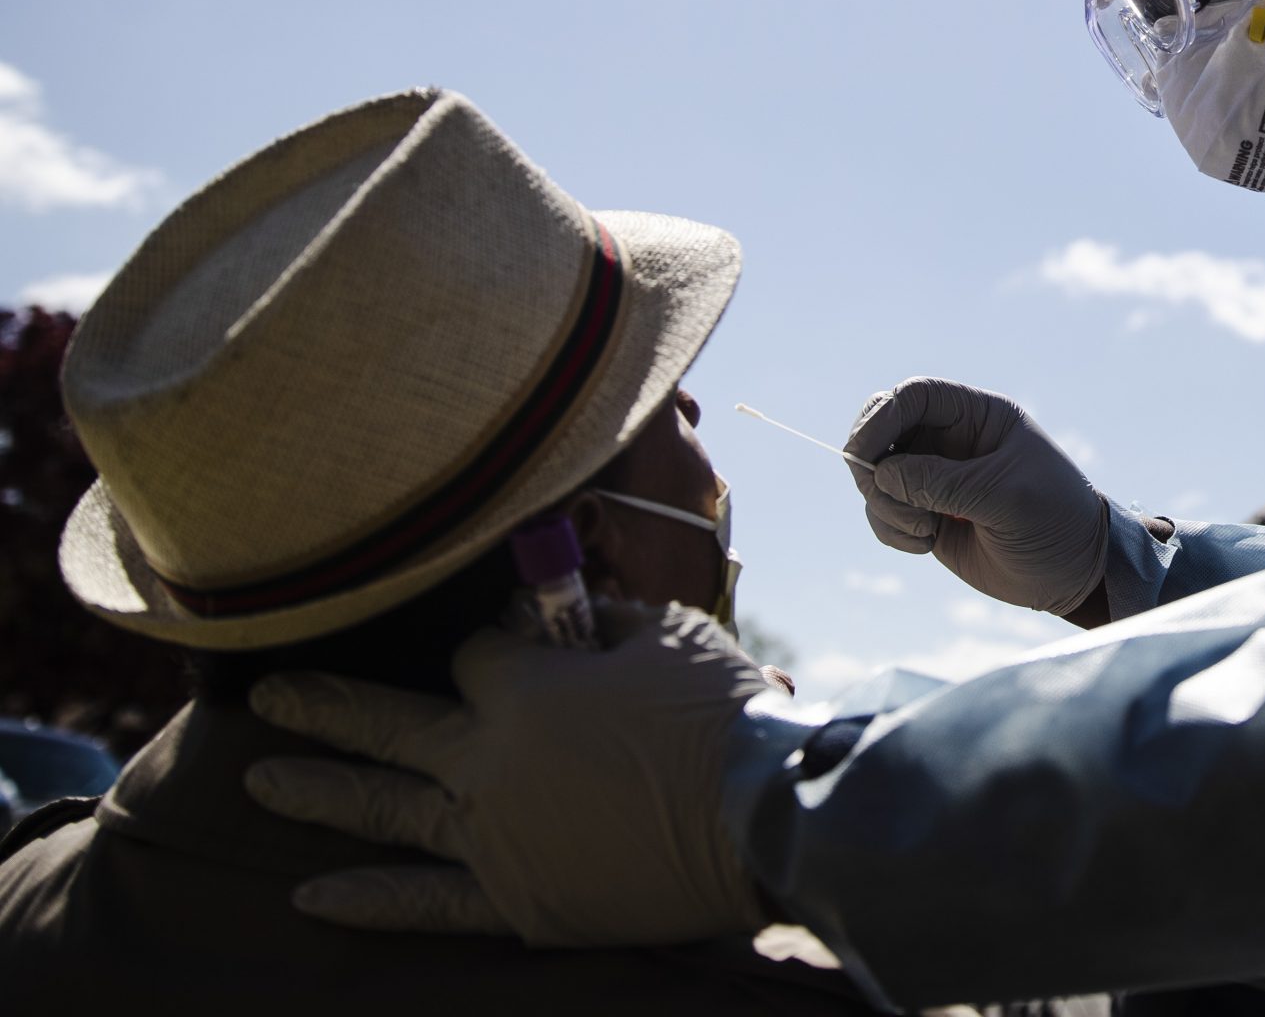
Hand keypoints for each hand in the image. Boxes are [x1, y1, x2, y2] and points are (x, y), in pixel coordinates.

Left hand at [245, 602, 770, 945]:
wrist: (758, 814)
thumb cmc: (718, 712)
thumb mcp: (667, 635)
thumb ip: (602, 620)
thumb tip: (565, 612)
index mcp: (520, 688)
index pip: (474, 657)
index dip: (493, 648)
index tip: (518, 650)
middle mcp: (485, 760)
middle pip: (388, 722)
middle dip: (325, 703)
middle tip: (266, 694)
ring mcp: (492, 836)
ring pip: (384, 808)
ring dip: (318, 790)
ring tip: (257, 778)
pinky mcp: (516, 899)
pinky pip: (427, 902)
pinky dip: (369, 900)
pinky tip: (311, 896)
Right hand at [846, 376, 1107, 614]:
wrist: (1073, 572)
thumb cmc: (1055, 521)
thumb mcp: (1006, 497)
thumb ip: (944, 483)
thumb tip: (881, 474)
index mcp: (978, 416)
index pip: (915, 396)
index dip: (881, 416)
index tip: (862, 453)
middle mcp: (951, 440)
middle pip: (884, 429)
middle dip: (871, 462)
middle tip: (880, 493)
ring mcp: (935, 477)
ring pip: (876, 475)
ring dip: (885, 505)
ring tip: (926, 530)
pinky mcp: (926, 514)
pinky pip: (882, 511)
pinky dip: (889, 529)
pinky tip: (926, 544)